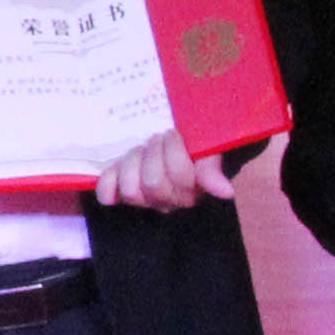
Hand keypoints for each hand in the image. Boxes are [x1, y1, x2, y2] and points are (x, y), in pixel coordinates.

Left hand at [93, 127, 234, 212]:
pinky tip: (113, 168)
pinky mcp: (121, 193)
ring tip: (140, 148)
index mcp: (192, 190)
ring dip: (133, 162)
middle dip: (153, 154)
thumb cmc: (192, 141)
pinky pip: (108, 195)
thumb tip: (226, 193)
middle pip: (153, 184)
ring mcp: (144, 200)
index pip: (180, 176)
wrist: (172, 136)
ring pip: (131, 190)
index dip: (173, 150)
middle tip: (156, 138)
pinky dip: (108, 182)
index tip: (173, 132)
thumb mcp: (206, 148)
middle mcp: (168, 201)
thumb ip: (212, 168)